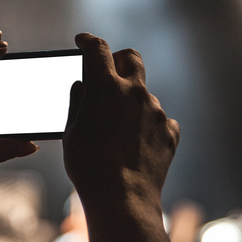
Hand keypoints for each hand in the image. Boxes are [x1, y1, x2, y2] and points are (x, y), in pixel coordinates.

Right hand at [63, 33, 179, 217]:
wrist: (123, 200)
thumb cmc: (89, 167)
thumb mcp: (71, 132)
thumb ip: (78, 102)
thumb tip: (83, 87)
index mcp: (105, 86)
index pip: (97, 49)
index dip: (88, 41)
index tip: (83, 42)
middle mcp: (135, 92)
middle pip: (131, 58)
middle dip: (119, 60)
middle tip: (108, 72)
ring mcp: (156, 111)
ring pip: (144, 95)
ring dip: (132, 103)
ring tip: (117, 131)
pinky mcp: (170, 132)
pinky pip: (160, 120)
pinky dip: (148, 126)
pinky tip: (137, 144)